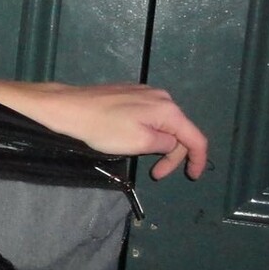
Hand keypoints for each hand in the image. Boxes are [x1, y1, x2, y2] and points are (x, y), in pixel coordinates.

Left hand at [37, 82, 209, 180]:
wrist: (69, 108)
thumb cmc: (104, 128)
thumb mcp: (140, 143)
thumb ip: (165, 144)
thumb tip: (171, 142)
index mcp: (168, 109)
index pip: (196, 137)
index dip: (199, 159)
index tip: (192, 176)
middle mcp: (162, 97)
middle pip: (179, 131)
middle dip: (172, 155)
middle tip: (156, 174)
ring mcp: (145, 93)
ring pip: (163, 124)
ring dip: (159, 145)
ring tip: (142, 158)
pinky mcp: (129, 93)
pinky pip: (149, 116)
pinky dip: (148, 132)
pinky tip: (132, 141)